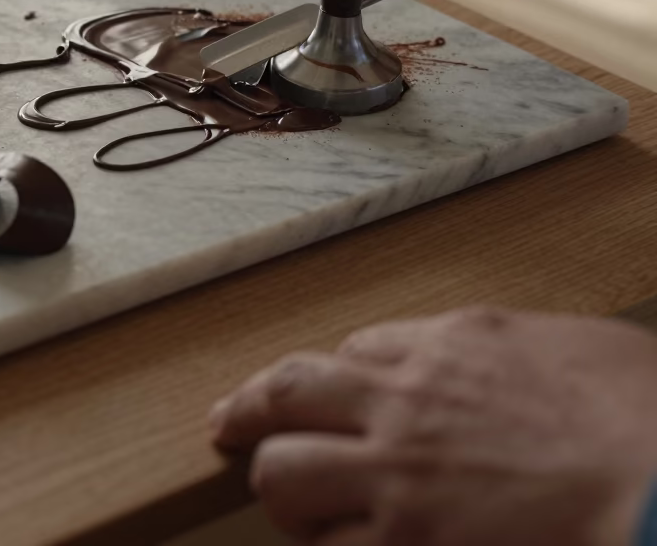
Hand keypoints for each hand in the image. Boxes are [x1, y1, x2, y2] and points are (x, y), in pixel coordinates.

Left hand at [210, 308, 656, 544]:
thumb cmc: (643, 418)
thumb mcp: (573, 347)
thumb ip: (511, 352)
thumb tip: (502, 363)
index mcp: (449, 344)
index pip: (354, 351)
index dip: (331, 376)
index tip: (318, 392)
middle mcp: (405, 402)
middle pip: (288, 392)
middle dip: (250, 409)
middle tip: (228, 423)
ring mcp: (397, 478)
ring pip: (283, 475)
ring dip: (280, 487)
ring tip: (286, 500)